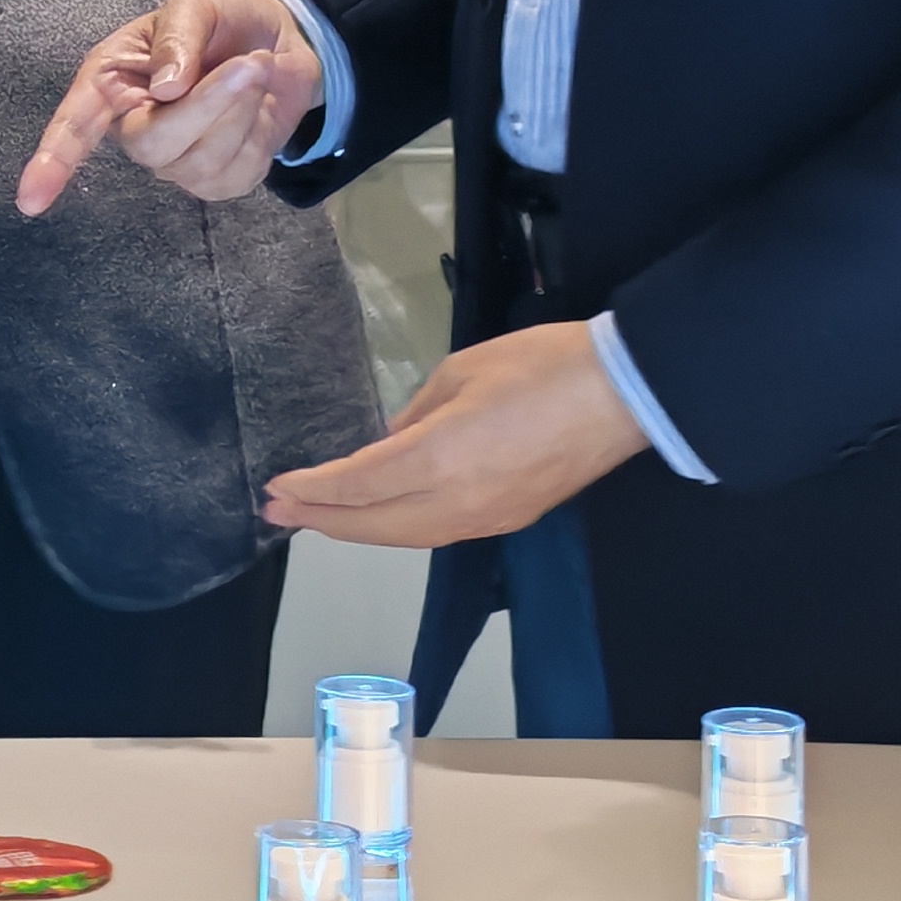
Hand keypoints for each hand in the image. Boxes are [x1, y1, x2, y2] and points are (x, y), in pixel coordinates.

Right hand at [15, 0, 325, 218]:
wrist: (278, 41)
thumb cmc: (222, 20)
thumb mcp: (196, 5)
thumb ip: (177, 36)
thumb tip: (166, 88)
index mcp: (112, 82)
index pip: (75, 125)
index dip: (52, 161)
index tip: (29, 201)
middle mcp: (135, 128)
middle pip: (153, 144)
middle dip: (207, 105)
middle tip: (250, 64)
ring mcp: (177, 162)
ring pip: (201, 160)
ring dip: (241, 111)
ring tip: (255, 70)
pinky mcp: (219, 181)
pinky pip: (238, 172)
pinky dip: (259, 133)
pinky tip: (258, 108)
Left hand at [259, 322, 647, 547]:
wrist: (625, 393)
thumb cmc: (540, 365)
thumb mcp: (460, 373)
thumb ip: (416, 416)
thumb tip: (389, 447)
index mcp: (442, 459)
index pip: (359, 485)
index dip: (314, 490)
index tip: (276, 490)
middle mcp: (460, 502)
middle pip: (377, 524)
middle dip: (322, 519)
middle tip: (275, 513)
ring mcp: (490, 519)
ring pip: (408, 535)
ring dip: (358, 529)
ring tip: (316, 518)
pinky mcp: (512, 520)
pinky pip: (439, 532)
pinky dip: (398, 527)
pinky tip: (378, 515)